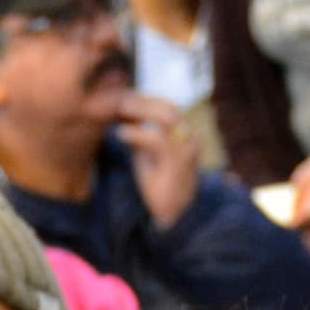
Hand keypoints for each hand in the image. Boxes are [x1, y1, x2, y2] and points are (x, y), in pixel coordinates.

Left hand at [117, 96, 200, 229]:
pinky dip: (137, 134)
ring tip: (119, 111)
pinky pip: (158, 140)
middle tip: (118, 100)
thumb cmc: (159, 181)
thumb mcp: (146, 152)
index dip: (145, 99)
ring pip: (167, 118)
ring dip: (140, 111)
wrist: (174, 212)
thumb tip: (120, 110)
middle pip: (169, 108)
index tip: (122, 96)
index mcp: (184, 133)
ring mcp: (187, 149)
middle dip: (143, 101)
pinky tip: (121, 133)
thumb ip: (139, 132)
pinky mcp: (179, 163)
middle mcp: (190, 137)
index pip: (167, 106)